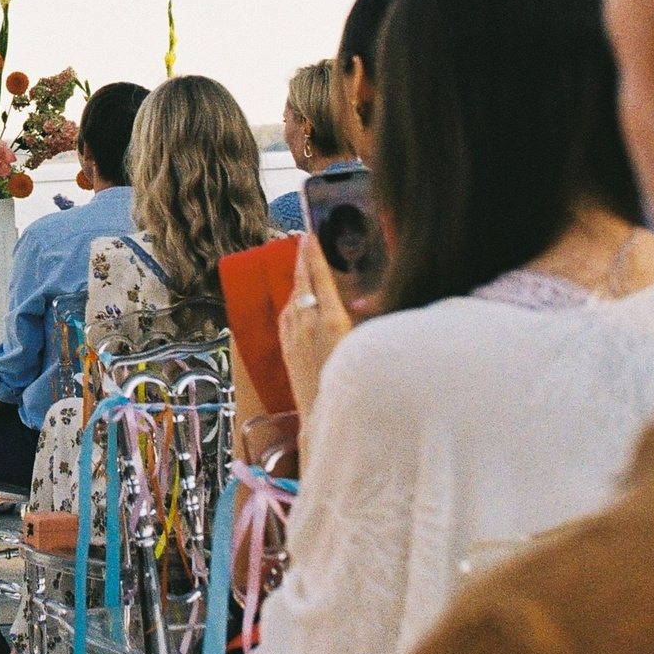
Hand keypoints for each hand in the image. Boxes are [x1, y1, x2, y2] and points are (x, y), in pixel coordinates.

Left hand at [278, 233, 357, 424]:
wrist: (326, 418)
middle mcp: (308, 325)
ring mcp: (294, 337)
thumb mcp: (367, 346)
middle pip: (303, 283)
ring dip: (297, 281)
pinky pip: (285, 317)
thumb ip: (364, 322)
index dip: (314, 254)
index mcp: (332, 321)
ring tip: (301, 266)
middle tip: (302, 240)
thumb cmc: (356, 385)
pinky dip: (290, 303)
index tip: (311, 235)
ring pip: (292, 299)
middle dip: (302, 260)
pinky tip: (294, 301)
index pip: (320, 278)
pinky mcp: (286, 350)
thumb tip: (363, 302)